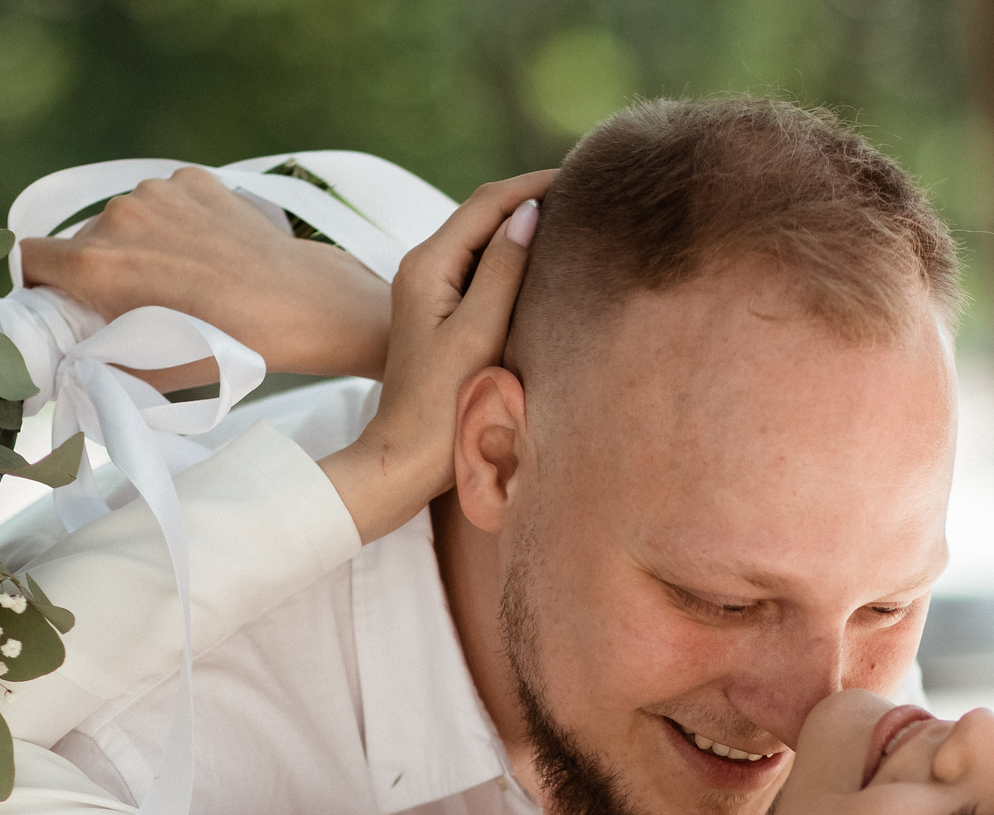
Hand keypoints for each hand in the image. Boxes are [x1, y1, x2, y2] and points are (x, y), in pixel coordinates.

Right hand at [20, 167, 392, 388]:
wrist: (300, 305)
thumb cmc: (227, 345)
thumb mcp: (148, 369)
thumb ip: (95, 356)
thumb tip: (67, 358)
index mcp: (97, 263)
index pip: (31, 257)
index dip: (40, 283)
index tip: (60, 301)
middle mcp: (118, 215)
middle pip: (82, 241)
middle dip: (99, 271)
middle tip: (138, 304)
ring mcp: (157, 191)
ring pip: (125, 219)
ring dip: (139, 244)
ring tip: (183, 279)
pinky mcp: (193, 178)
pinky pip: (164, 200)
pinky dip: (175, 223)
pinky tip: (206, 252)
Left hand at [317, 170, 555, 543]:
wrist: (405, 461)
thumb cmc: (443, 405)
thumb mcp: (480, 332)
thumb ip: (505, 269)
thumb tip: (530, 212)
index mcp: (428, 264)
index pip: (489, 202)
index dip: (535, 182)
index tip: (584, 174)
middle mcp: (423, 268)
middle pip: (484, 214)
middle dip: (532, 197)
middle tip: (589, 191)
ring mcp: (430, 291)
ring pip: (484, 240)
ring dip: (525, 227)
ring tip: (575, 220)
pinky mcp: (440, 315)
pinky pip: (481, 269)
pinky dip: (514, 258)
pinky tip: (544, 264)